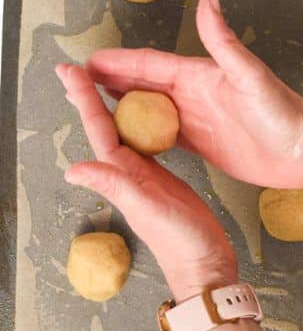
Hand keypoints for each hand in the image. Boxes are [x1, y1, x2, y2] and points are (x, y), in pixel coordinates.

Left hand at [56, 64, 236, 301]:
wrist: (204, 259)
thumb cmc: (179, 238)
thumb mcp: (147, 209)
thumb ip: (115, 187)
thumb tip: (72, 170)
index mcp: (124, 174)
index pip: (100, 130)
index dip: (85, 100)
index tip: (70, 73)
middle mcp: (128, 170)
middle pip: (104, 127)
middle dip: (87, 98)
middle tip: (73, 71)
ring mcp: (145, 173)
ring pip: (123, 131)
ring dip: (107, 107)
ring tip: (98, 85)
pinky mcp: (162, 175)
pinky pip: (145, 141)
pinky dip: (137, 123)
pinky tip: (138, 116)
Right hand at [86, 0, 302, 188]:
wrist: (302, 147)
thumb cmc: (281, 111)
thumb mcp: (250, 75)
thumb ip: (223, 41)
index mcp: (199, 75)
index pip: (151, 64)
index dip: (119, 62)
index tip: (88, 62)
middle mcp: (193, 94)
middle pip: (144, 85)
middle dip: (112, 81)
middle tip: (79, 82)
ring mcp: (196, 118)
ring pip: (150, 110)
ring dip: (124, 107)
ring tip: (95, 106)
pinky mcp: (202, 142)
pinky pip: (164, 136)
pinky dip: (143, 134)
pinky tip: (129, 136)